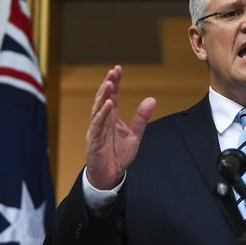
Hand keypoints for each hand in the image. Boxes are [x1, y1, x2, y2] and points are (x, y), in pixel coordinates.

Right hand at [86, 66, 155, 189]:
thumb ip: (141, 118)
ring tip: (109, 83)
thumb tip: (151, 99)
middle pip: (104, 98)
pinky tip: (107, 104)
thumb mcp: (135, 135)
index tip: (118, 69)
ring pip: (98, 109)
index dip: (114, 83)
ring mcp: (96, 129)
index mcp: (112, 118)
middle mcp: (102, 121)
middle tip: (113, 71)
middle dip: (108, 84)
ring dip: (103, 95)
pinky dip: (102, 114)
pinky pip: (97, 124)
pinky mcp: (94, 140)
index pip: (112, 96)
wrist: (110, 175)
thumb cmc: (119, 155)